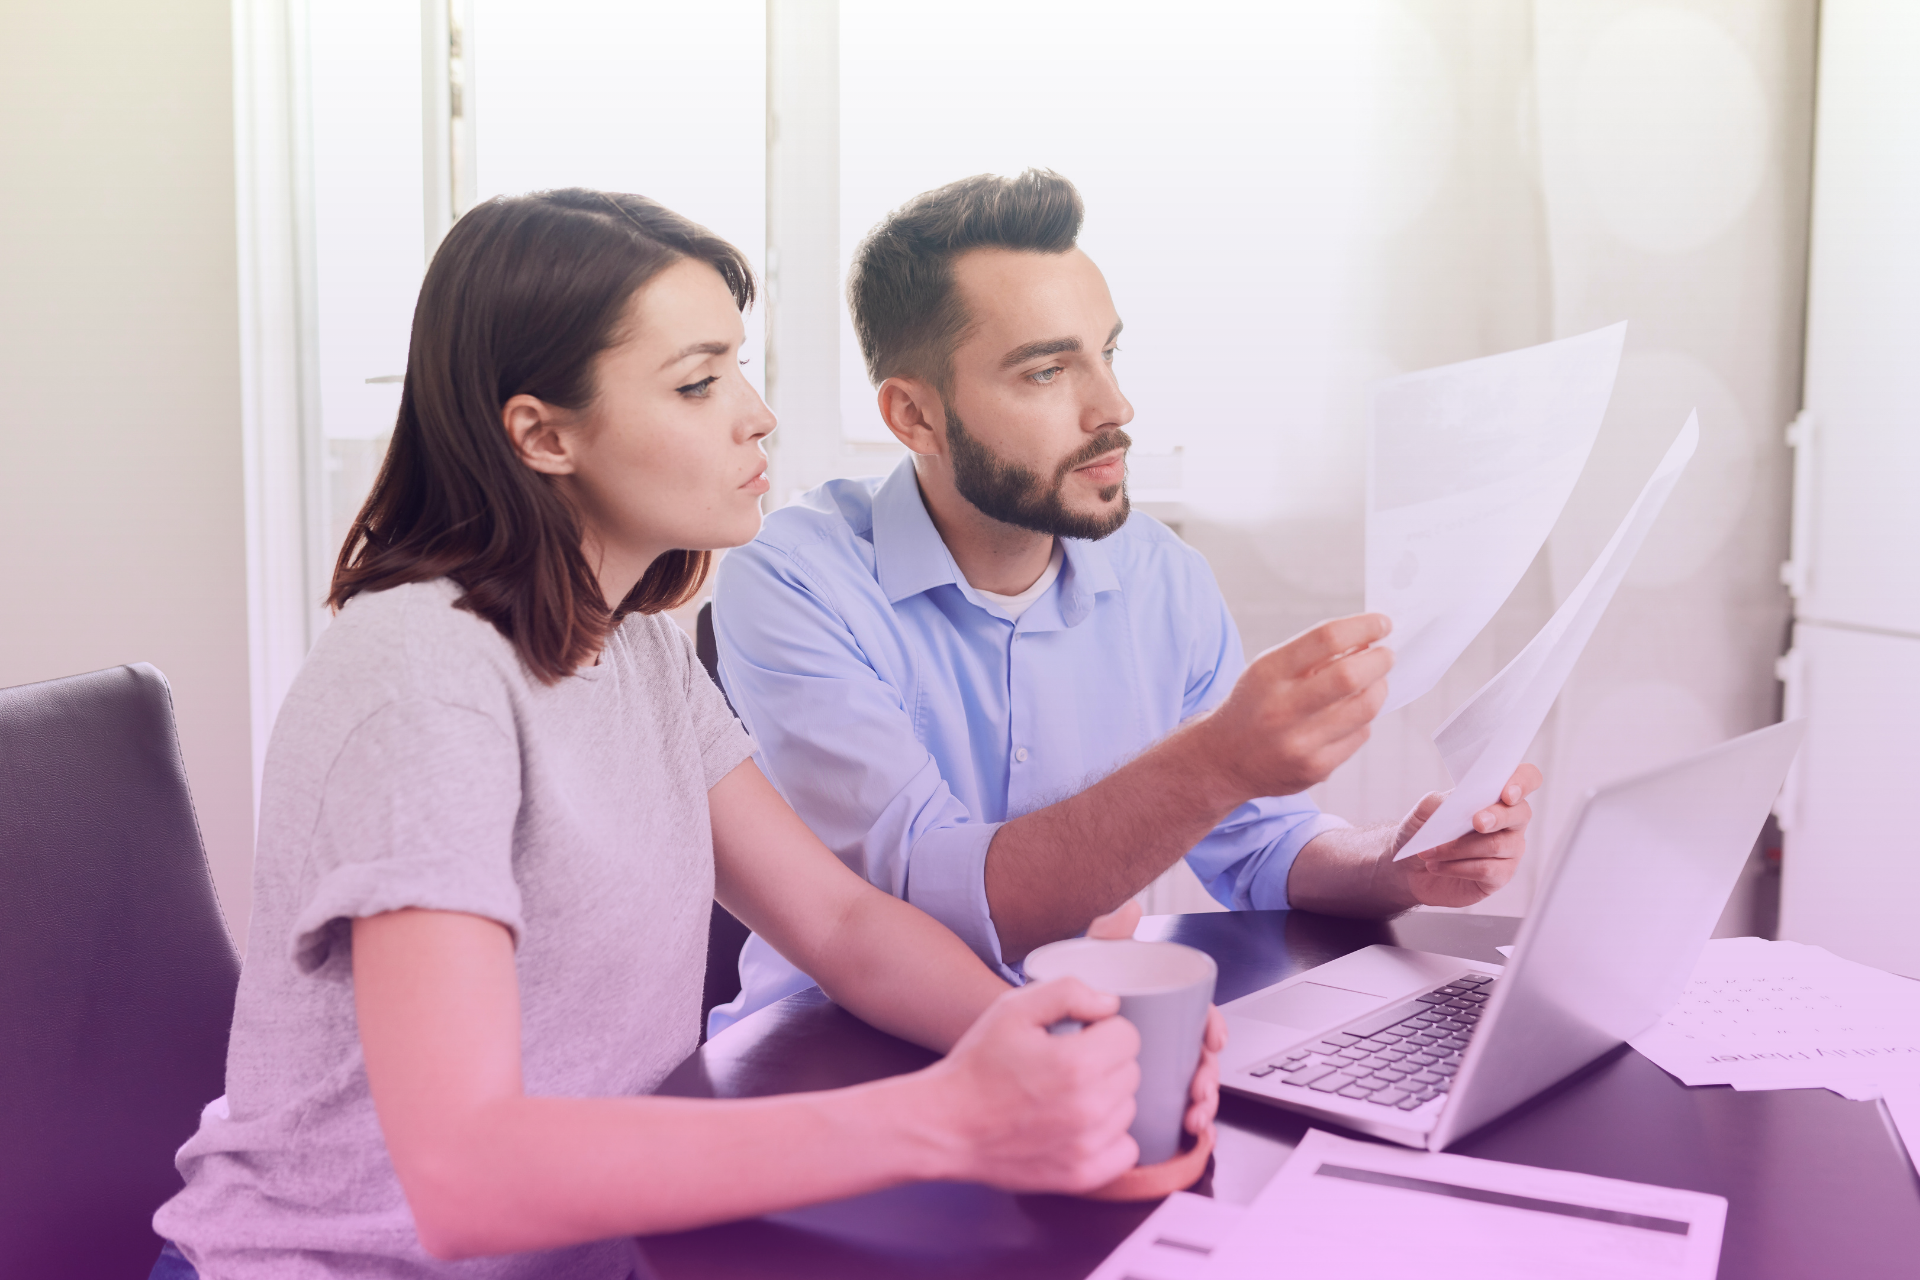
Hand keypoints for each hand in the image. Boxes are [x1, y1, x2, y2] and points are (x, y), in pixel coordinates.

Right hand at [928, 978, 1141, 1192]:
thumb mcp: (1012, 1009)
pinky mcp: (1082, 1175)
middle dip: (1104, 1062)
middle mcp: (1089, 1107)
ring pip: (1127, 1109)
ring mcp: (1087, 1146)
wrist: (946, 1125)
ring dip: (1106, 1099)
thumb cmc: (977, 1065)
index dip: (1102, 1030)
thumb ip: (1067, 992)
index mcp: (1076, 1063)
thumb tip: (1110, 1004)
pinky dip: (1108, 1138)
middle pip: (1130, 1072)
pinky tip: (1078, 1126)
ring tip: (1065, 1096)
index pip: (1128, 1036)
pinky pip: (1125, 1149)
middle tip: (1065, 1066)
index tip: (1077, 1038)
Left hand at [1083, 900, 1223, 1144]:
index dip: (1212, 1028)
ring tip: (1192, 1115)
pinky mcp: (1138, 1101)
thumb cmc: (1061, 1002)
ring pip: (1189, 1090)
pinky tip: (1187, 1135)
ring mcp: (1151, 1072)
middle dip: (1209, 1076)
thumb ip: (1107, 936)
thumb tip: (1132, 909)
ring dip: (1202, 1104)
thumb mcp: (1084, 967)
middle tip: (1199, 1089)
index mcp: (1159, 1009)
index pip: (1197, 1017)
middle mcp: (1160, 1041)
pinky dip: (1187, 1129)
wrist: (1023, 1040)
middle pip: (1197, 1059)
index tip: (1211, 1041)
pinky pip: (1171, 1117)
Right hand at [1195, 614, 1392, 804]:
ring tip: (1374, 682)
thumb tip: (1368, 640)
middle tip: (1387, 655)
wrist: (1225, 759)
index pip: (1326, 638)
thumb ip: (1312, 655)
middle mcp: (1281, 708)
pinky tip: (1350, 715)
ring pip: (1364, 708)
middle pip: (1350, 676)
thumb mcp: (1269, 670)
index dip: (1363, 626)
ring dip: (1379, 688)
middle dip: (1380, 660)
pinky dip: (1363, 719)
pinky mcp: (1316, 768)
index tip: (1382, 624)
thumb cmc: (1256, 704)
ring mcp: (1299, 742)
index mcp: (1268, 673)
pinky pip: (1360, 735)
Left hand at [1390, 764, 1541, 906]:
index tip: (1507, 793)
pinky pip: (1487, 869)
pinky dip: (1457, 867)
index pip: (1527, 778)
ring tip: (1429, 852)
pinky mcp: (1501, 875)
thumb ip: (1440, 802)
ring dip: (1458, 847)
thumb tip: (1457, 803)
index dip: (1523, 782)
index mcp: (1496, 795)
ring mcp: (1509, 849)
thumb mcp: (1423, 812)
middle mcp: (1511, 821)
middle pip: (1521, 813)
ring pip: (1496, 845)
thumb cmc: (1424, 833)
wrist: (1409, 869)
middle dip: (1497, 816)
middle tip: (1477, 822)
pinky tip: (1436, 866)